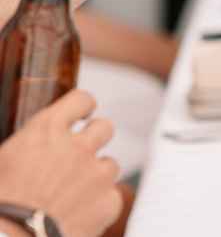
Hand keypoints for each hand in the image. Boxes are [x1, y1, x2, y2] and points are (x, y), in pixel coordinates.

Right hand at [0, 90, 121, 236]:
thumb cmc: (0, 206)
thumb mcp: (2, 162)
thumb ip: (24, 147)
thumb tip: (25, 149)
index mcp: (47, 130)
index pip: (80, 99)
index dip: (82, 107)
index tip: (82, 115)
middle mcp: (77, 146)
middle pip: (104, 127)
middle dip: (95, 140)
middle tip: (81, 156)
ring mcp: (96, 173)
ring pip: (110, 164)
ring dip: (97, 176)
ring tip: (76, 194)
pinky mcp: (108, 202)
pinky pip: (113, 197)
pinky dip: (101, 206)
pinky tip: (82, 216)